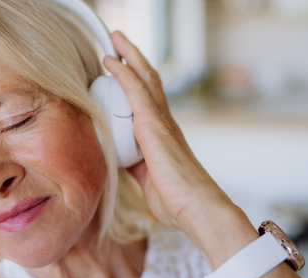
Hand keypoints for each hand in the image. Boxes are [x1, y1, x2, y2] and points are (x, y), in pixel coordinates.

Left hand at [104, 32, 257, 268]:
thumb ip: (134, 164)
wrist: (197, 208)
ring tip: (115, 39)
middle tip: (118, 42)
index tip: (121, 67)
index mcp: (163, 135)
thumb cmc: (176, 199)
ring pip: (144, 78)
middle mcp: (164, 123)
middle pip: (148, 81)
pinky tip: (110, 62)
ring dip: (128, 56)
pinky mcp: (155, 127)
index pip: (147, 100)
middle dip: (133, 60)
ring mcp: (161, 122)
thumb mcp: (147, 178)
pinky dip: (123, 74)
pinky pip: (136, 92)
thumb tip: (119, 158)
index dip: (135, 80)